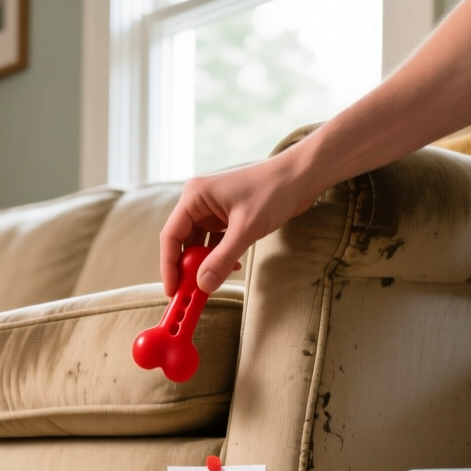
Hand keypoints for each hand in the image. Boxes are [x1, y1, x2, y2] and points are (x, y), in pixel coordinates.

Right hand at [160, 154, 318, 294]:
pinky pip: (214, 243)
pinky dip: (219, 257)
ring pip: (199, 245)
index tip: (173, 291)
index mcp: (194, 196)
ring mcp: (212, 209)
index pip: (170, 236)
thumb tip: (203, 285)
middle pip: (182, 242)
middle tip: (192, 294)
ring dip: (205, 264)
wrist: (301, 176)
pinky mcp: (226, 216)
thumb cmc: (274, 191)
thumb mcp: (246, 229)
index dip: (169, 266)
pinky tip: (232, 267)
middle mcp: (199, 201)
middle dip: (187, 268)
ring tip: (211, 284)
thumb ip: (223, 258)